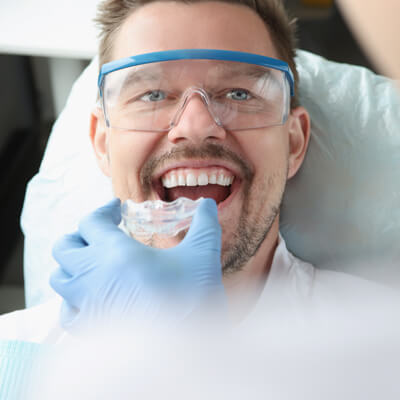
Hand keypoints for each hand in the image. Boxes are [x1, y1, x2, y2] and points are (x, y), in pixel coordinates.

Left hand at [50, 198, 225, 332]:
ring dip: (72, 265)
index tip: (116, 209)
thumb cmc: (190, 298)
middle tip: (99, 234)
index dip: (103, 210)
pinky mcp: (88, 328)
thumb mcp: (202, 255)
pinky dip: (72, 299)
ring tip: (93, 263)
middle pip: (65, 246)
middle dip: (80, 235)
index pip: (91, 221)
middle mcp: (92, 274)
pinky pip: (66, 310)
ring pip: (60, 276)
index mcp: (115, 252)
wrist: (182, 350)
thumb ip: (205, 225)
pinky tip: (92, 297)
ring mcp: (86, 303)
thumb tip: (208, 204)